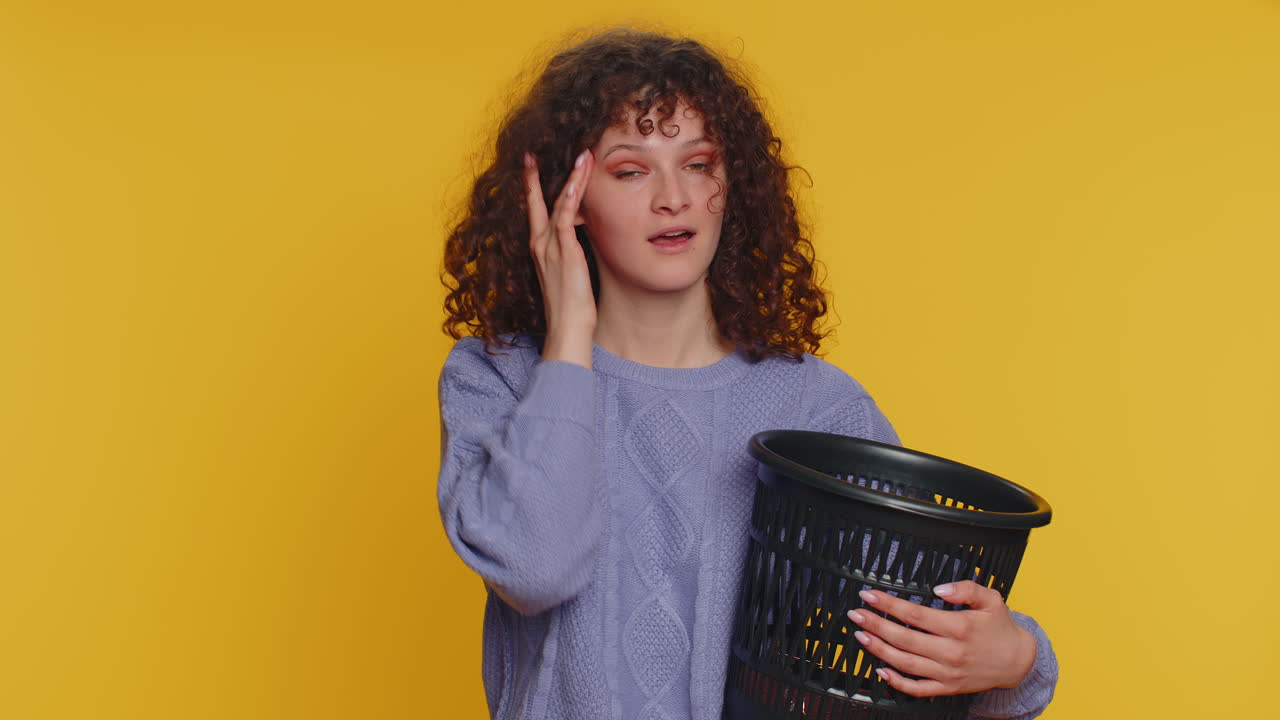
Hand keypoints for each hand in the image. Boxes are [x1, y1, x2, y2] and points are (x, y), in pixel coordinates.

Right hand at [523, 149, 596, 367]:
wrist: (567, 329)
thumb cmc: (571, 309)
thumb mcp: (570, 277)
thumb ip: (572, 256)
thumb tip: (583, 246)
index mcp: (541, 251)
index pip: (535, 213)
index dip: (532, 191)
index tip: (531, 170)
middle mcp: (541, 245)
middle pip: (538, 202)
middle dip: (535, 177)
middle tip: (533, 154)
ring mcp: (551, 246)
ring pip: (558, 202)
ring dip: (571, 177)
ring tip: (582, 155)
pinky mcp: (564, 250)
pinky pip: (566, 214)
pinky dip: (572, 194)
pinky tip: (580, 177)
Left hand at [845, 581, 1035, 696]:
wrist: (1018, 662)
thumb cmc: (1001, 628)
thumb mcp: (991, 600)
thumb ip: (966, 589)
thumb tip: (939, 588)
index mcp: (959, 628)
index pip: (915, 615)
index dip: (888, 604)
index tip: (869, 595)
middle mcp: (951, 652)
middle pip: (904, 639)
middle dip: (876, 625)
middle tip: (856, 614)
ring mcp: (948, 673)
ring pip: (906, 664)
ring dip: (879, 650)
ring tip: (860, 636)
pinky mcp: (948, 688)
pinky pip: (918, 689)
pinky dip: (897, 683)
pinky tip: (880, 671)